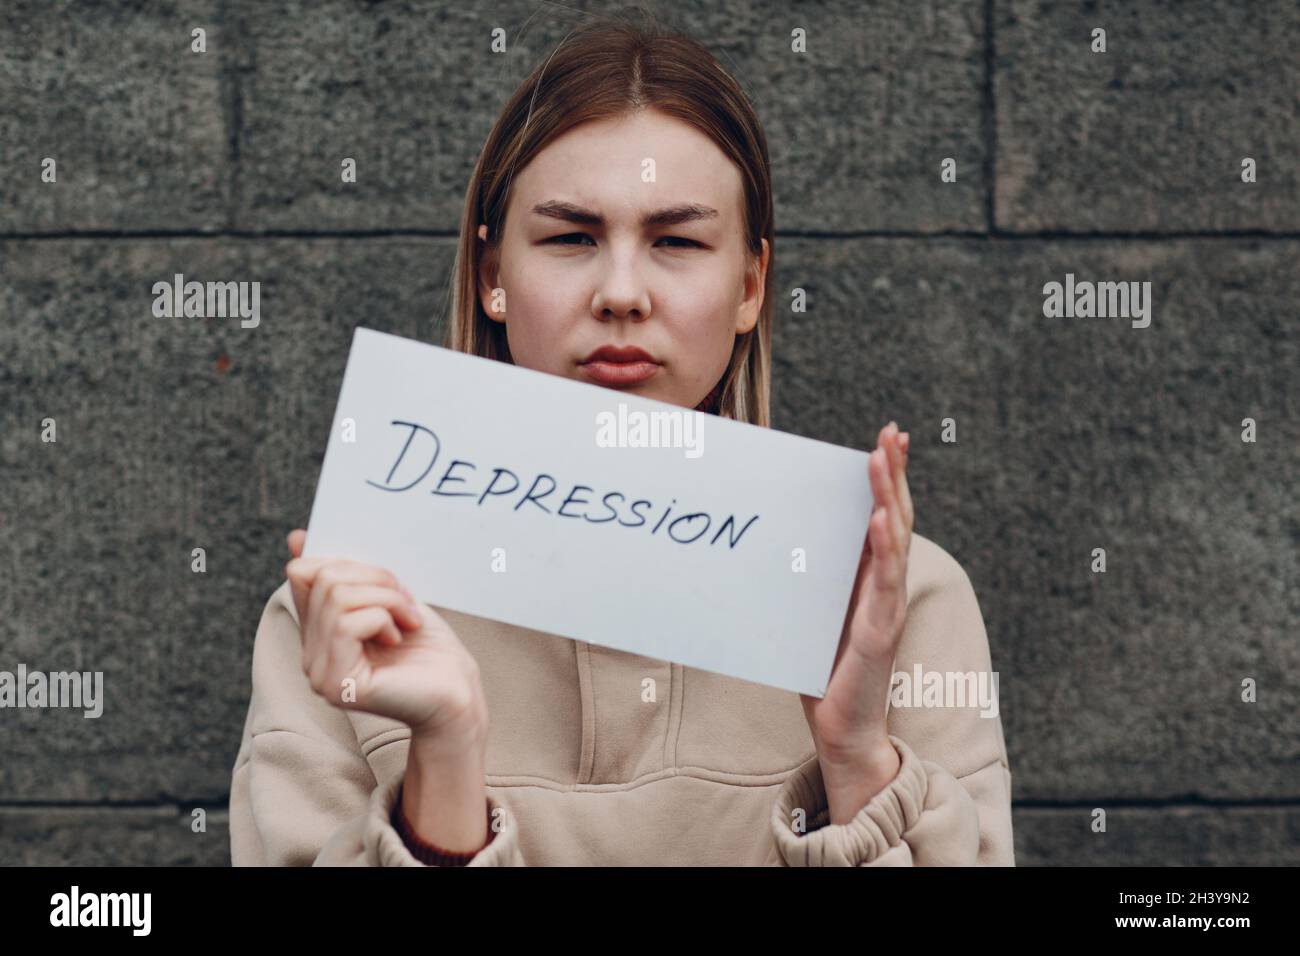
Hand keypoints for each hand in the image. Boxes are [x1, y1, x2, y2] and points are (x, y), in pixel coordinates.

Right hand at [284, 529, 487, 750]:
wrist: (458, 693)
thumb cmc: (429, 647)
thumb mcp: (387, 598)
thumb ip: (348, 575)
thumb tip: (297, 538)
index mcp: (319, 631)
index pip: (301, 574)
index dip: (339, 558)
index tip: (382, 575)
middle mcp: (310, 654)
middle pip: (324, 579)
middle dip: (377, 579)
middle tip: (407, 603)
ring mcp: (319, 672)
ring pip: (337, 597)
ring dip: (387, 598)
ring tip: (408, 620)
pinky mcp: (336, 684)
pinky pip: (348, 623)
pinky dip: (384, 617)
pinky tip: (399, 637)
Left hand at [799, 422, 912, 821]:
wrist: (840, 729)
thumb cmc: (824, 671)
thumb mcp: (812, 610)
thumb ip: (810, 576)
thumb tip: (781, 535)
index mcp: (868, 579)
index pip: (883, 517)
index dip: (886, 479)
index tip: (885, 440)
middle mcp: (885, 587)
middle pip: (897, 517)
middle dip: (894, 473)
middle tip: (892, 433)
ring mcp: (887, 607)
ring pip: (896, 541)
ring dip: (890, 496)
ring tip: (885, 459)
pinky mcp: (880, 631)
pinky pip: (885, 583)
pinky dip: (886, 549)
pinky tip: (883, 520)